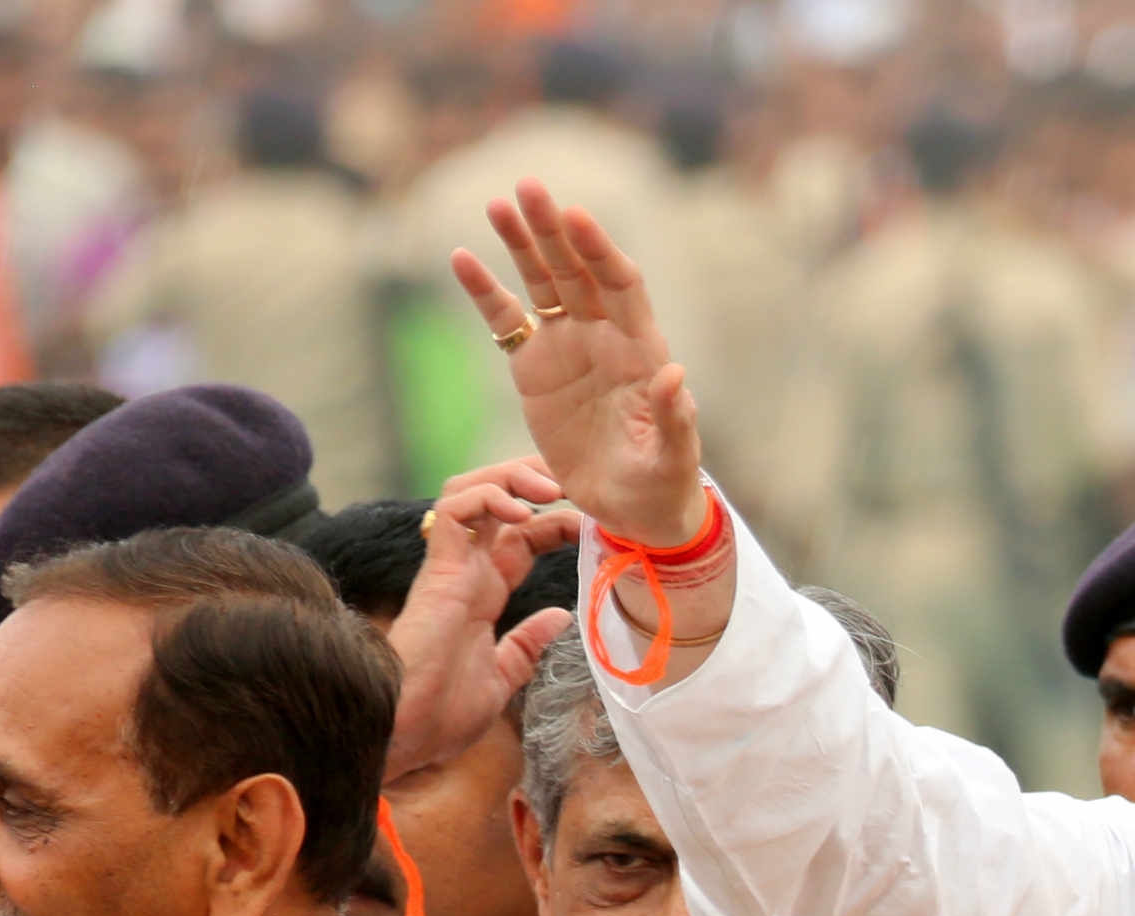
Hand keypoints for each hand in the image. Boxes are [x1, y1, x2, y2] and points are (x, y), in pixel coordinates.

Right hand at [384, 460, 580, 780]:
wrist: (406, 736)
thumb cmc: (440, 717)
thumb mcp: (500, 679)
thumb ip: (526, 646)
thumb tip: (559, 618)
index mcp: (481, 593)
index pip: (521, 538)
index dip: (557, 523)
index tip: (594, 527)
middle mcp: (465, 572)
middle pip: (496, 501)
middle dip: (535, 480)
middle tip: (577, 485)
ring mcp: (449, 568)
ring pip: (469, 491)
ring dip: (510, 477)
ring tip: (551, 488)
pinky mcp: (436, 572)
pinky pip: (453, 511)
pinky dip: (488, 498)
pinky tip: (522, 511)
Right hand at [451, 181, 706, 547]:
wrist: (631, 509)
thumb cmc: (662, 484)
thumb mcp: (673, 458)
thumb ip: (674, 417)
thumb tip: (674, 373)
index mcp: (641, 349)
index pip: (620, 285)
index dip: (599, 251)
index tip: (576, 218)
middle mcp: (603, 336)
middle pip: (577, 270)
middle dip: (554, 230)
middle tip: (530, 187)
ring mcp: (567, 347)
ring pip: (541, 283)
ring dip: (521, 243)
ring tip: (497, 204)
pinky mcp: (534, 368)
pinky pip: (506, 320)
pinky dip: (484, 291)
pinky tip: (461, 257)